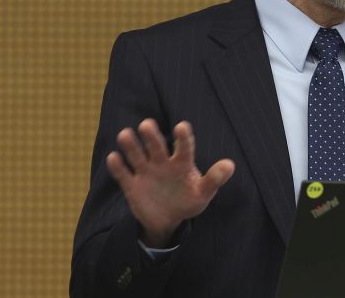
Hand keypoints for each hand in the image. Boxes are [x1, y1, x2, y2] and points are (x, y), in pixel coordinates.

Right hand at [106, 119, 234, 246]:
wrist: (168, 219)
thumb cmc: (189, 200)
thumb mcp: (203, 193)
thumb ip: (215, 179)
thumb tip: (230, 165)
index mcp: (182, 163)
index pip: (184, 147)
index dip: (183, 138)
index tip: (182, 126)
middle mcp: (162, 163)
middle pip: (156, 146)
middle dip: (151, 136)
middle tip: (147, 124)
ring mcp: (146, 173)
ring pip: (136, 155)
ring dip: (131, 145)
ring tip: (125, 134)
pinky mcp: (132, 186)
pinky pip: (123, 174)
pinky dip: (117, 166)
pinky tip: (114, 158)